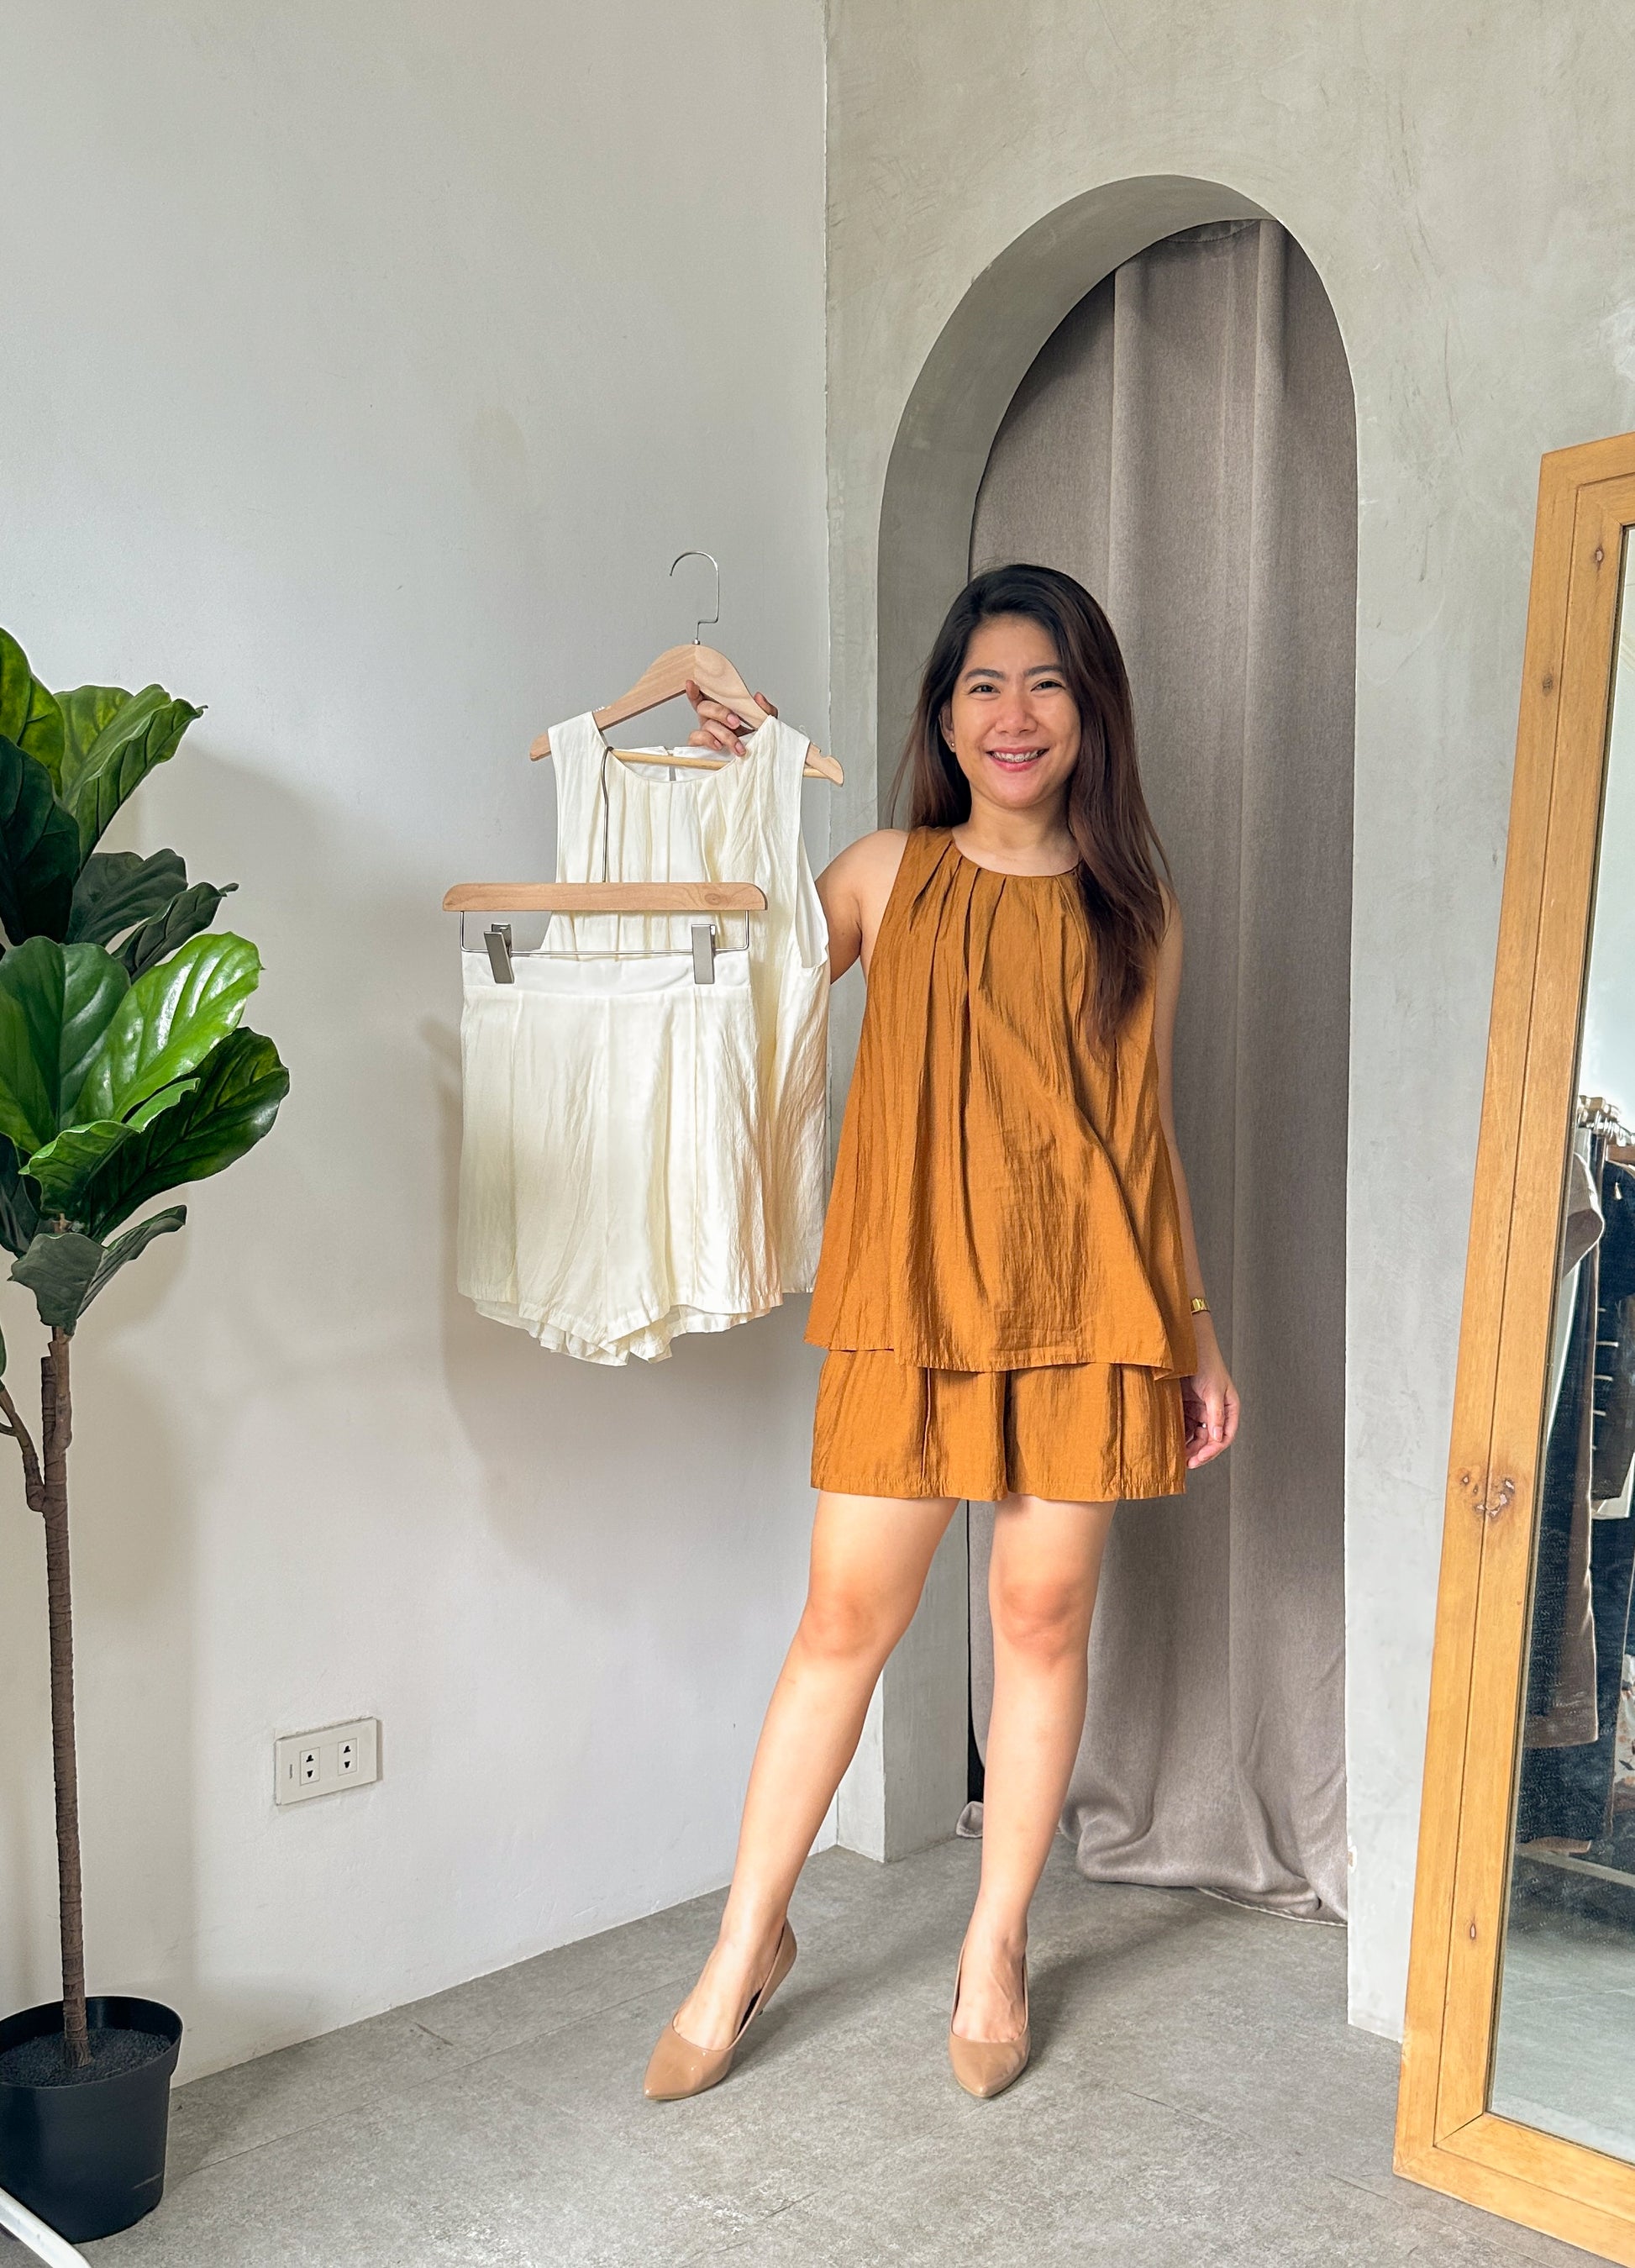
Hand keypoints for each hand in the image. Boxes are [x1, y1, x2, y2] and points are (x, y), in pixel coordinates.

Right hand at [685, 677, 776, 759]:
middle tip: (736, 723)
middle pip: (705, 707)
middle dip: (721, 713)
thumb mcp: (764, 723)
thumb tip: (758, 696)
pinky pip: (697, 739)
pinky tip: (719, 746)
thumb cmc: (754, 740)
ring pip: (707, 725)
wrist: (755, 761)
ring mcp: (705, 733)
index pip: (705, 696)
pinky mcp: (701, 747)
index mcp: (721, 710)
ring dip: (724, 734)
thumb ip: (765, 709)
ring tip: (739, 746)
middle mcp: (710, 719)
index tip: (693, 683)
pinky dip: (708, 740)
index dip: (696, 690)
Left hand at [1181, 1320, 1239, 1468]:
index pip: (1224, 1436)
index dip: (1212, 1451)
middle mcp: (1216, 1411)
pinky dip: (1179, 1434)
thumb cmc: (1206, 1362)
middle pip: (1209, 1439)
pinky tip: (1172, 1441)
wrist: (1186, 1346)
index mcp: (1229, 1408)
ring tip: (1177, 1455)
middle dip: (1198, 1452)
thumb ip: (1216, 1415)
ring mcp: (1201, 1409)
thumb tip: (1217, 1438)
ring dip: (1188, 1445)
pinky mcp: (1187, 1406)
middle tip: (1185, 1463)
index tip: (1198, 1459)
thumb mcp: (1213, 1390)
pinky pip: (1184, 1425)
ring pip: (1196, 1435)